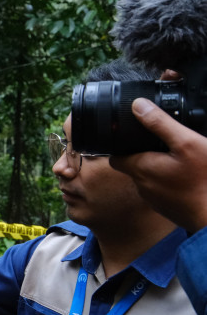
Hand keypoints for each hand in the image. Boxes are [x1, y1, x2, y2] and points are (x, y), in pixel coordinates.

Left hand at [110, 98, 206, 231]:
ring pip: (148, 179)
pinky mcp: (168, 208)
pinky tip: (185, 177)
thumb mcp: (186, 143)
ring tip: (176, 160)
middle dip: (142, 155)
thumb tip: (138, 106)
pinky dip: (169, 182)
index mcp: (141, 168)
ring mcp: (155, 200)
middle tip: (160, 145)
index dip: (120, 146)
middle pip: (133, 166)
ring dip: (158, 169)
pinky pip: (163, 191)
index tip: (131, 137)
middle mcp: (142, 186)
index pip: (115, 156)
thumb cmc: (204, 181)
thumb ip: (160, 124)